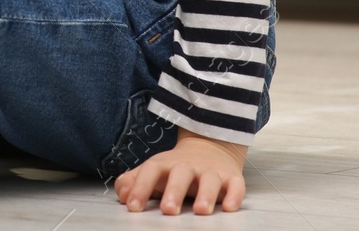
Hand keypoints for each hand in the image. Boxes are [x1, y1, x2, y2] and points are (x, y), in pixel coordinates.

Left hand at [114, 126, 248, 214]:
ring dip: (206, 194)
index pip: (151, 171)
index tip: (133, 206)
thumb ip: (133, 182)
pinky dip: (234, 196)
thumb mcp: (153, 171)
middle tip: (168, 210)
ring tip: (200, 211)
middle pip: (181, 174)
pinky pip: (236, 185)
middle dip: (174, 192)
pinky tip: (229, 207)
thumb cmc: (175, 168)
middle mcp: (188, 166)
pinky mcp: (231, 178)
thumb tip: (122, 195)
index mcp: (165, 164)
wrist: (209, 148)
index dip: (140, 187)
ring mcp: (210, 171)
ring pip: (210, 180)